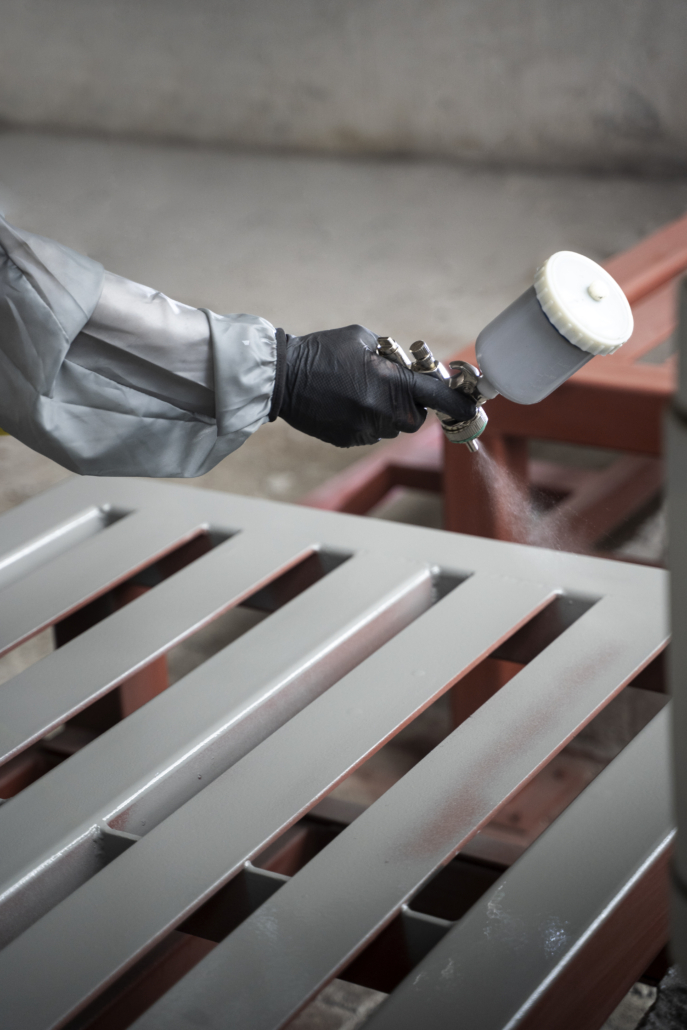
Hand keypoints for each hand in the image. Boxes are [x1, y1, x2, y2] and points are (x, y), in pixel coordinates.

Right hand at [270, 325, 475, 446]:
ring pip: (393, 427)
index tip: (473, 406)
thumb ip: (394, 356)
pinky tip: (345, 402)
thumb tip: (413, 367)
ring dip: (387, 411)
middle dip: (411, 403)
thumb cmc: (323, 352)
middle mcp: (382, 412)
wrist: (283, 378)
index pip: (438, 397)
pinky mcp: (351, 441)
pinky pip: (372, 432)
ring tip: (360, 391)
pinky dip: (366, 419)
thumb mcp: (363, 339)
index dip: (459, 402)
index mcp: (390, 383)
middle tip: (391, 385)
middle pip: (416, 417)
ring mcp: (366, 430)